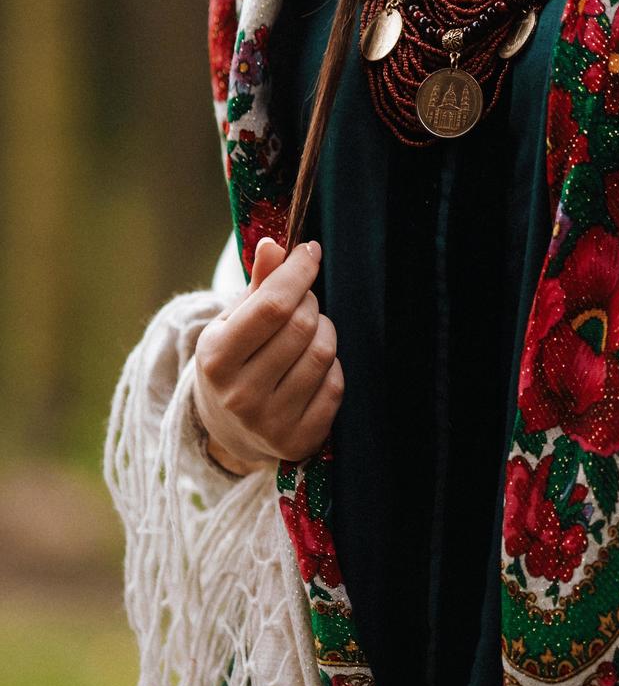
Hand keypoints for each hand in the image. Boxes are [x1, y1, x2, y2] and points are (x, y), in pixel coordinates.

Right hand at [192, 238, 342, 472]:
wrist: (230, 426)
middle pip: (302, 325)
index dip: (298, 272)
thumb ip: (257, 283)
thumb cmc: (236, 359)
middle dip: (309, 301)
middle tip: (302, 301)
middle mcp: (239, 395)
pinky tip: (313, 366)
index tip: (311, 251)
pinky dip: (331, 366)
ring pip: (323, 352)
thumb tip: (272, 244)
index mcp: (215, 359)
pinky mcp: (298, 441)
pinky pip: (335, 384)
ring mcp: (269, 423)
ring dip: (324, 330)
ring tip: (308, 331)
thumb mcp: (233, 320)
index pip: (272, 306)